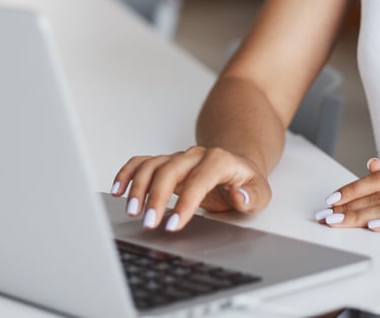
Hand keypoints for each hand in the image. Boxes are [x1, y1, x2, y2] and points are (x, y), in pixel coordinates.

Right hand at [111, 146, 270, 232]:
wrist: (236, 166)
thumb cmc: (245, 182)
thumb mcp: (261, 192)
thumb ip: (253, 196)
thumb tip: (239, 196)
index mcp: (219, 161)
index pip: (199, 179)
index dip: (185, 202)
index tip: (173, 224)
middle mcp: (195, 155)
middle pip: (169, 169)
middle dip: (156, 197)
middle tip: (149, 222)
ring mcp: (178, 157)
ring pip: (152, 165)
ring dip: (138, 187)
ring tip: (132, 211)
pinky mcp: (165, 163)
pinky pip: (142, 162)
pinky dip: (127, 173)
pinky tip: (118, 190)